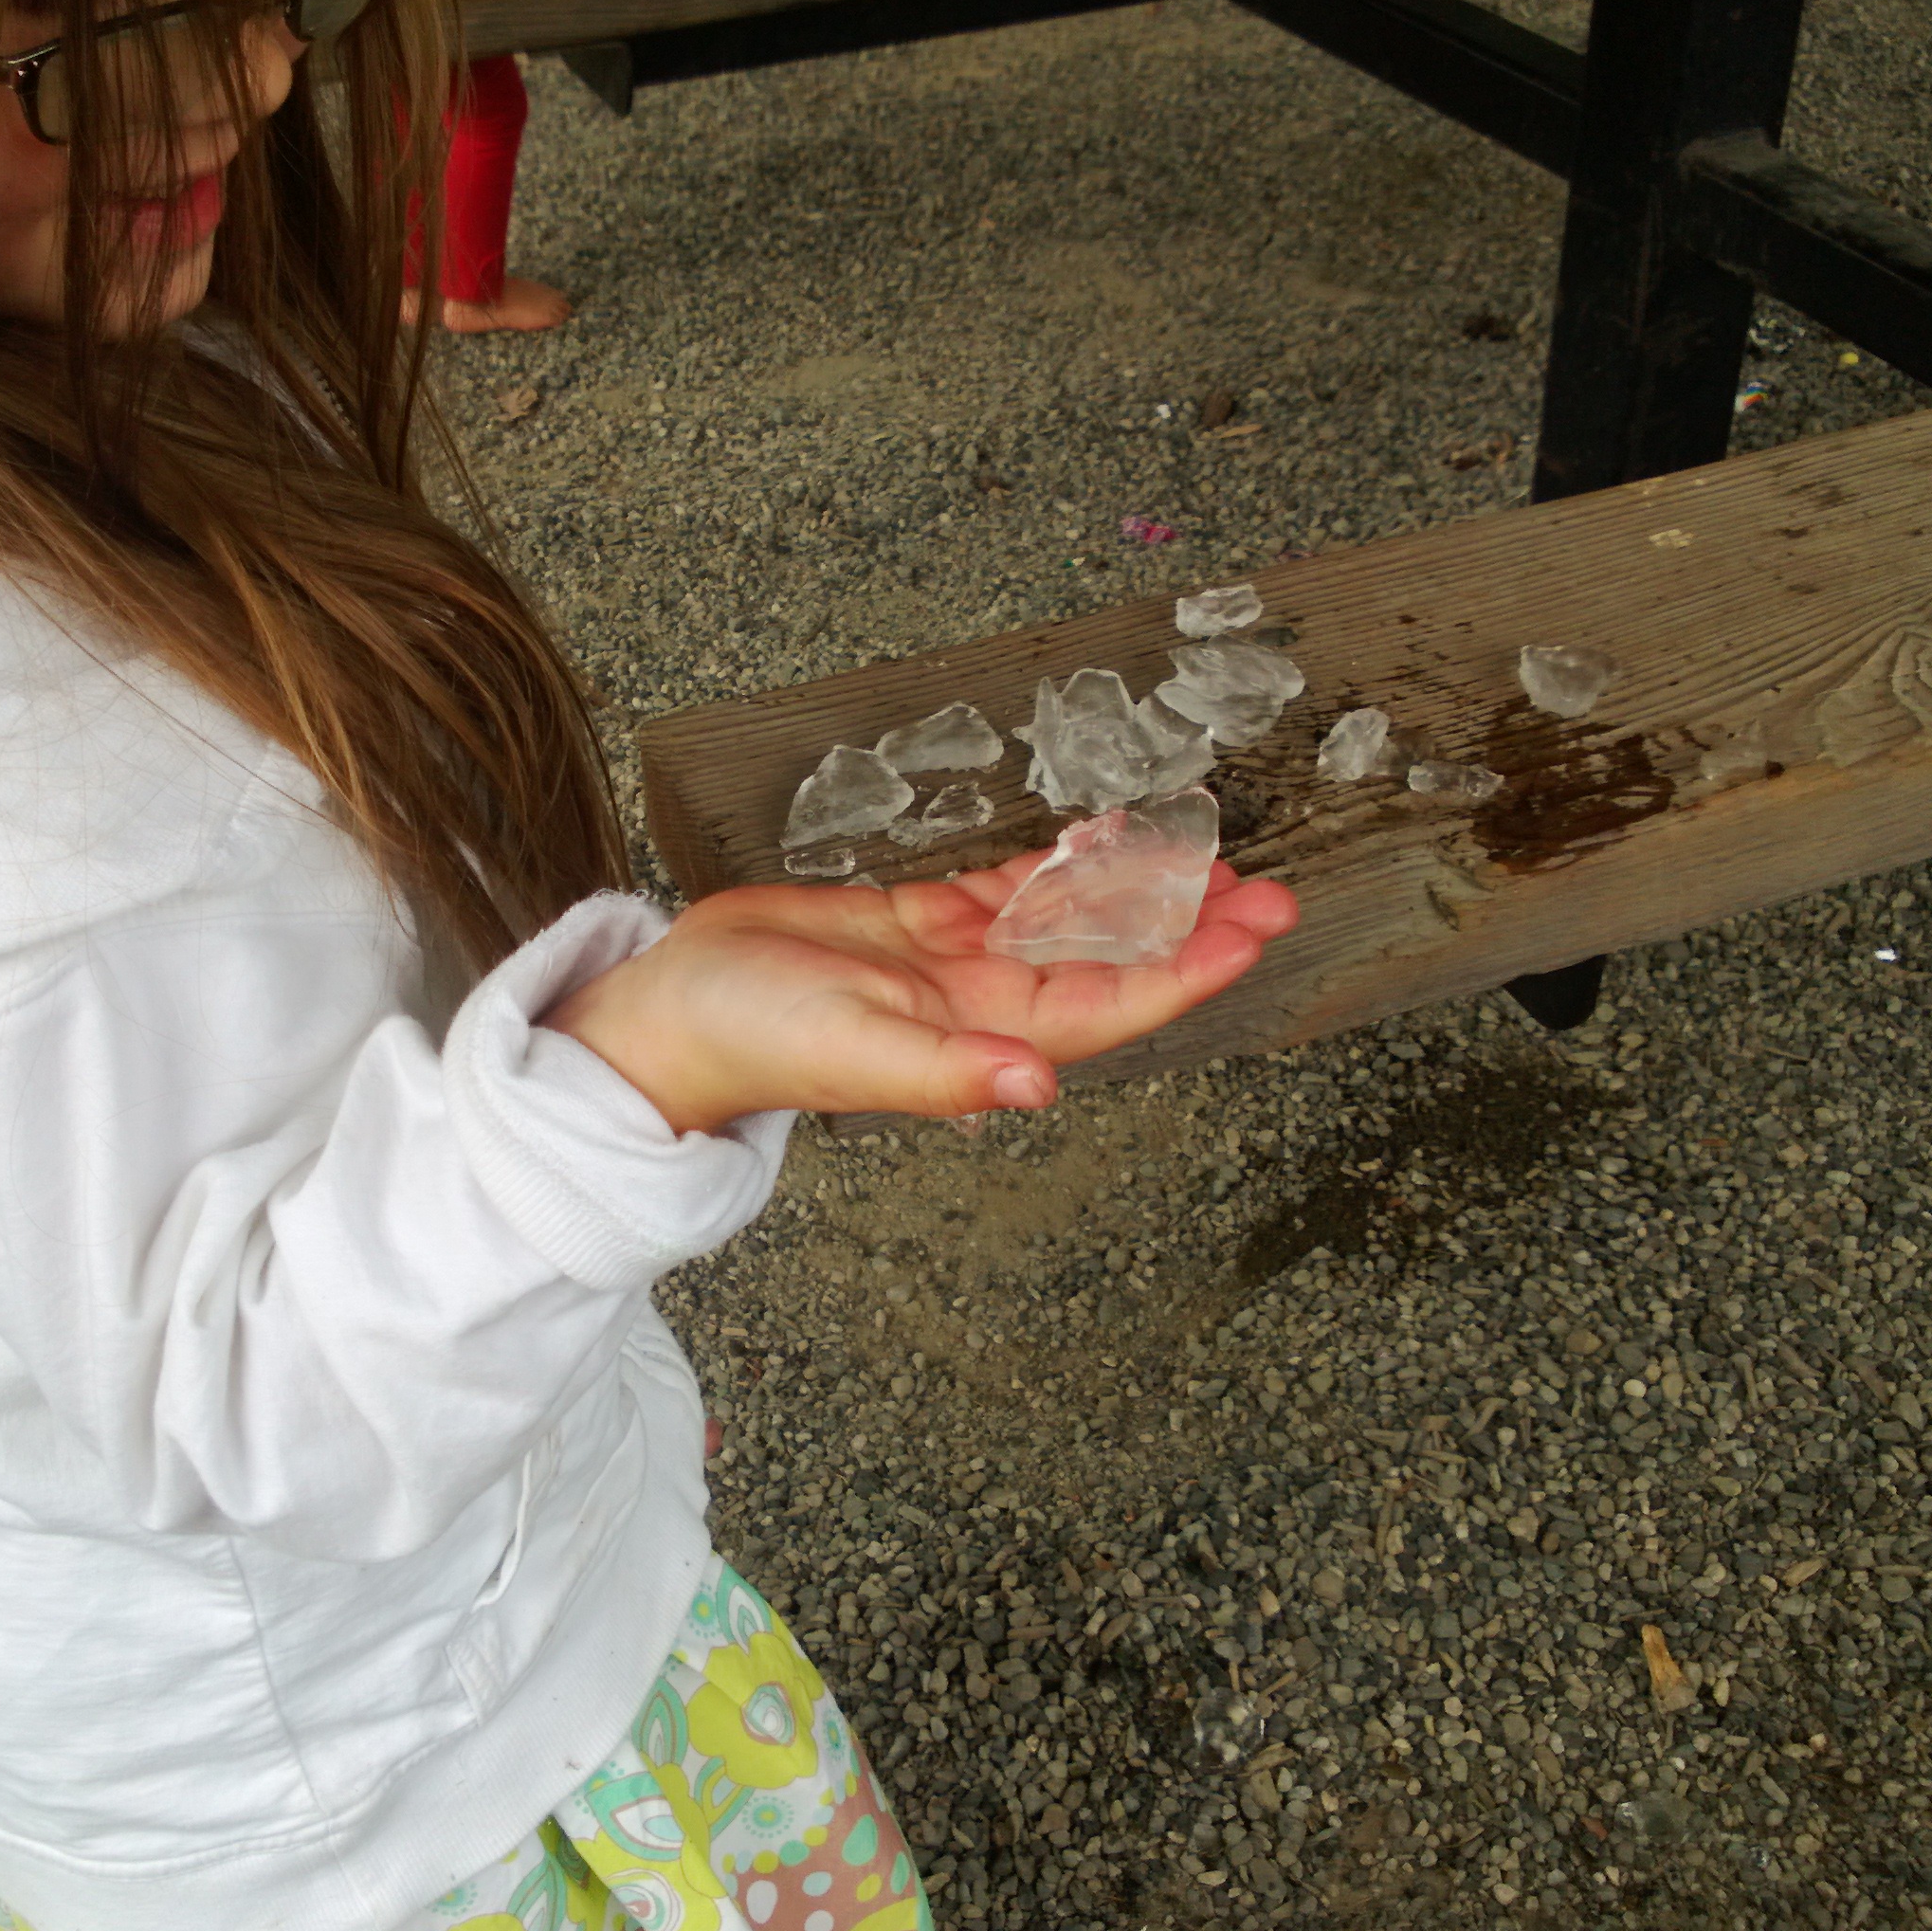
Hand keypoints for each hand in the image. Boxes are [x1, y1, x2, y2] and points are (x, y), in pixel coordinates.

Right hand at [545, 857, 1298, 1134]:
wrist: (664, 1013)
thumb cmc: (746, 1036)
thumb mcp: (851, 1048)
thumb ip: (948, 1072)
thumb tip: (1038, 1088)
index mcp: (979, 1039)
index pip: (1111, 1004)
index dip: (1187, 969)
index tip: (1254, 930)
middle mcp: (981, 1004)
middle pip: (1110, 961)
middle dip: (1188, 925)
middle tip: (1267, 886)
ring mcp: (951, 965)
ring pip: (1066, 922)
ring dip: (1133, 893)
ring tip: (1204, 859)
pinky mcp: (913, 926)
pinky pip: (1007, 893)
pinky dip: (1056, 868)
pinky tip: (1101, 842)